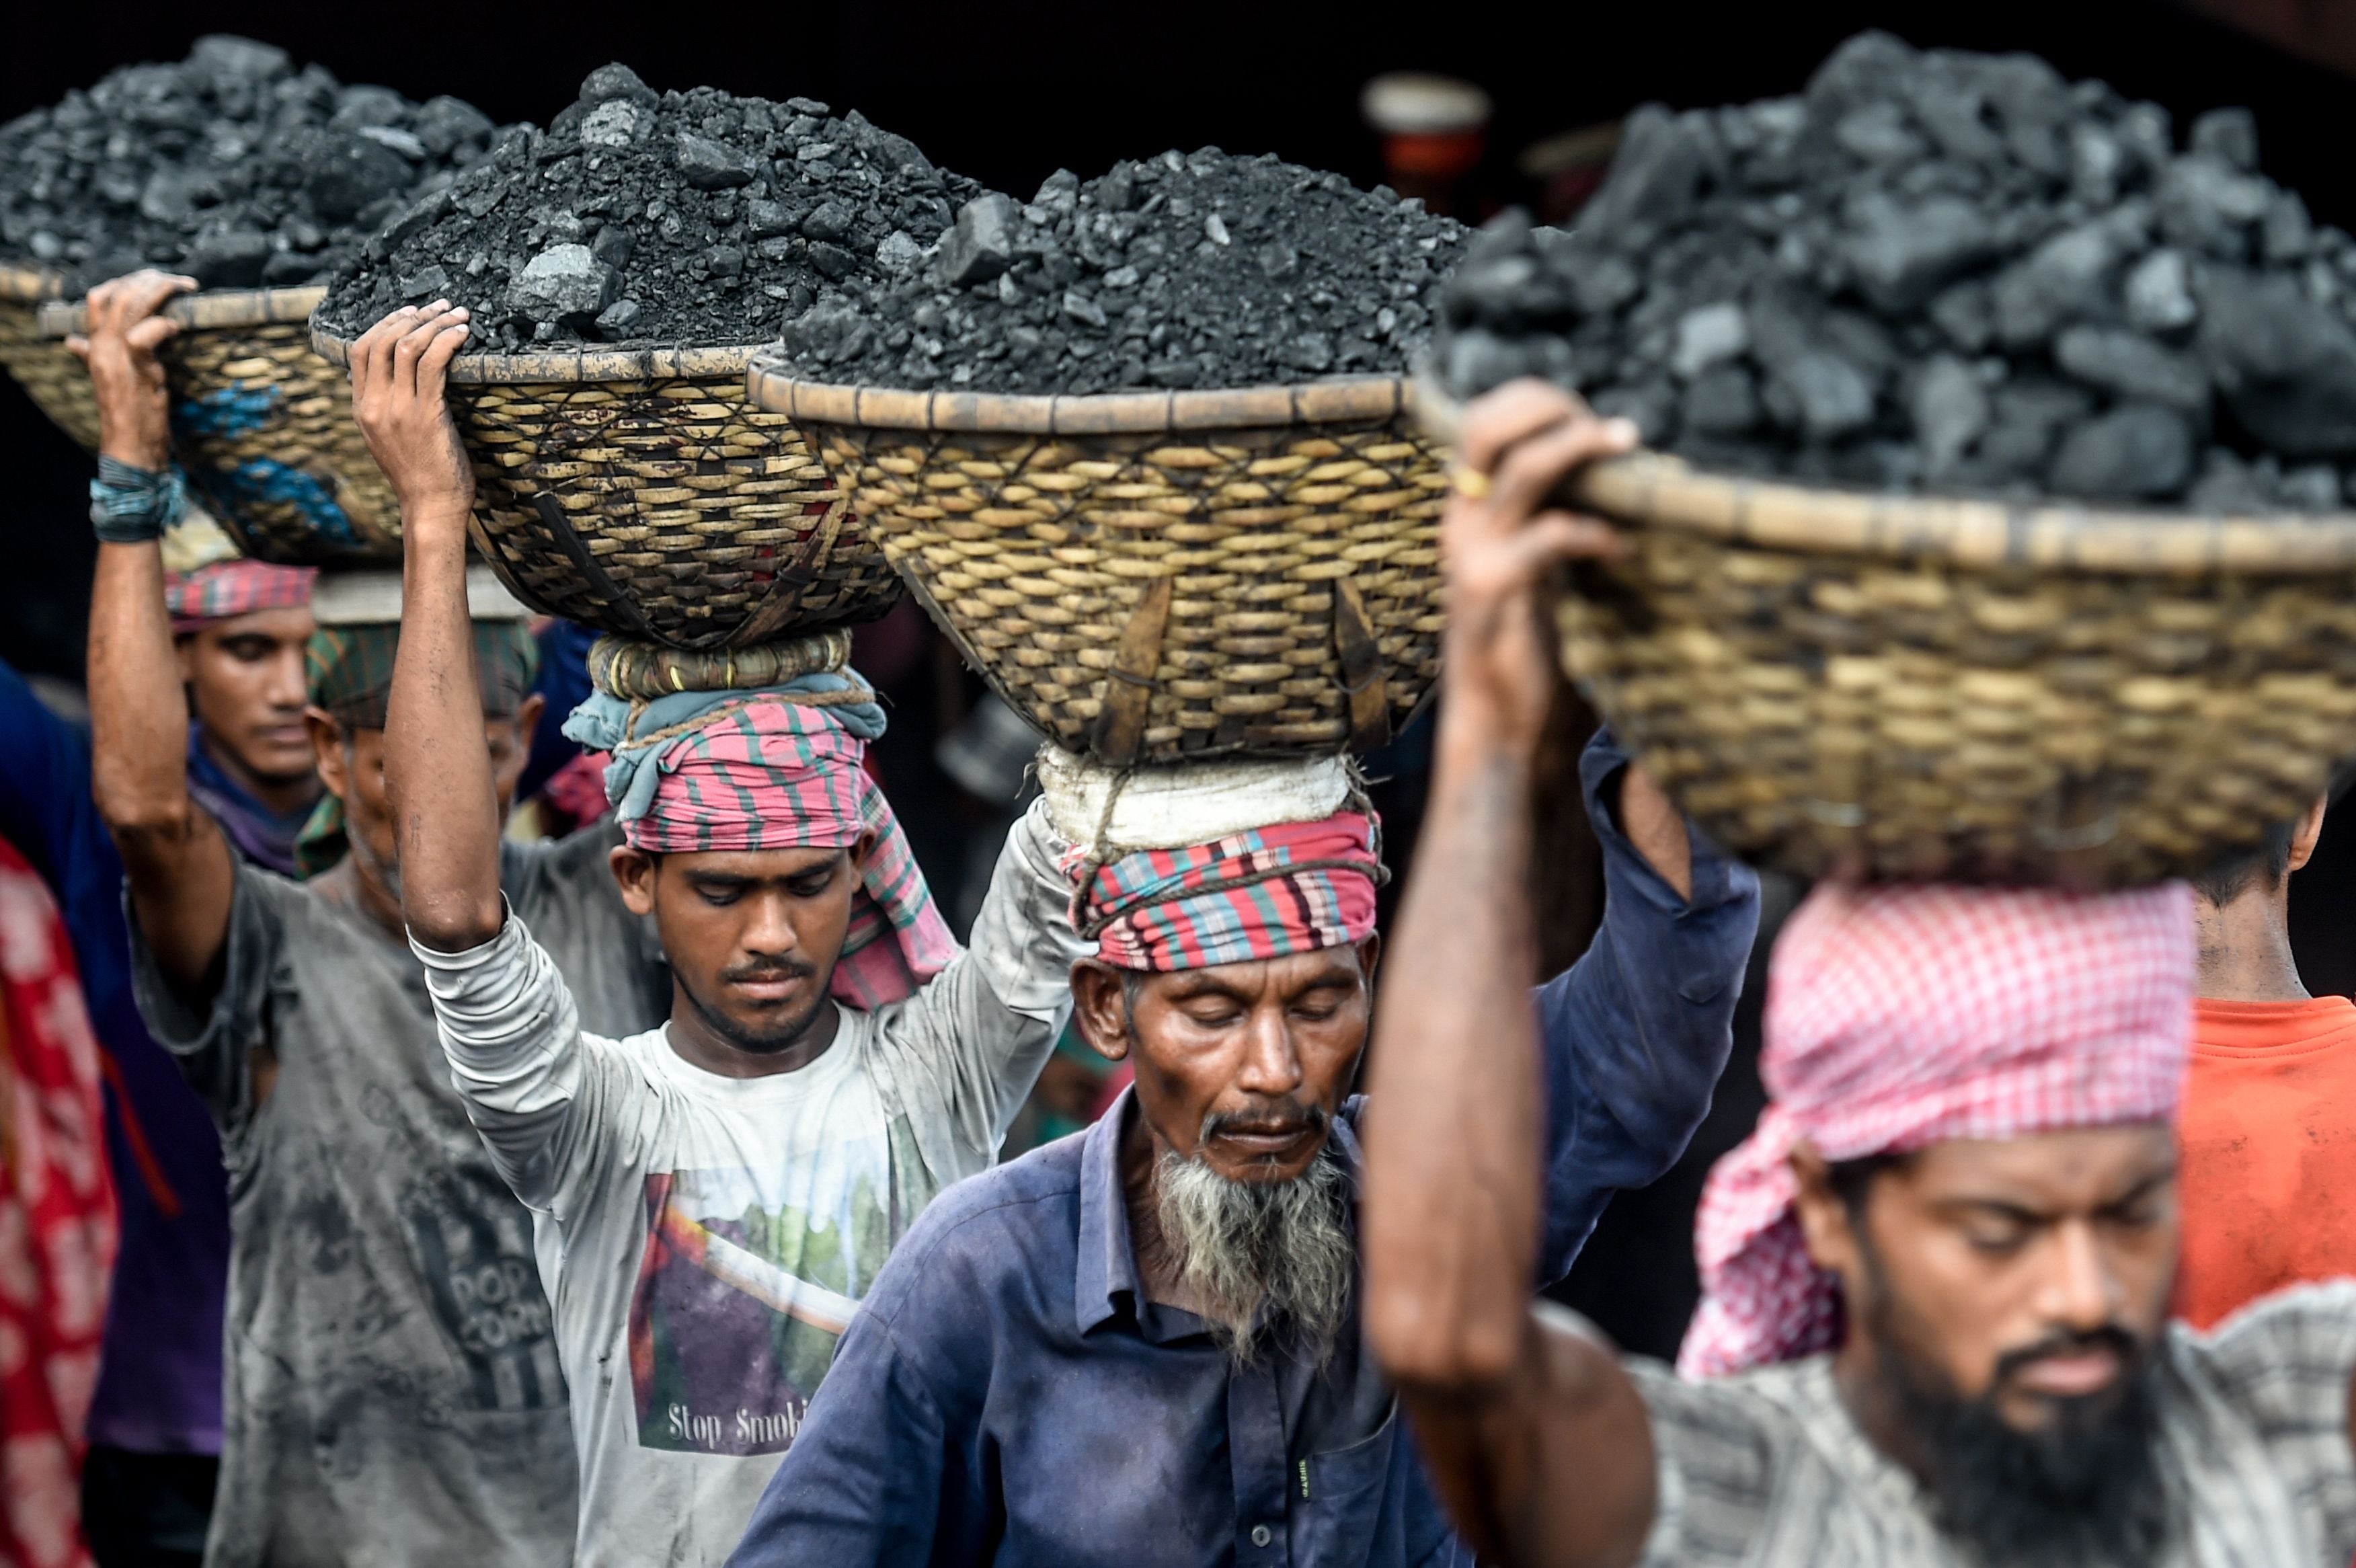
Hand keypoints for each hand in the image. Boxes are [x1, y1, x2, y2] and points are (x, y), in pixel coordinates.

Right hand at [66, 270, 194, 470]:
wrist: (130, 447)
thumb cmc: (127, 414)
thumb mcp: (109, 379)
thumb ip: (91, 357)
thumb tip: (73, 342)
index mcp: (95, 347)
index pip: (97, 298)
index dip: (123, 281)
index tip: (151, 279)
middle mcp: (102, 348)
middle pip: (117, 294)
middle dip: (148, 279)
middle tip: (176, 280)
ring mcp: (118, 358)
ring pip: (131, 306)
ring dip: (161, 291)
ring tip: (185, 288)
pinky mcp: (137, 370)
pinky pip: (145, 336)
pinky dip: (163, 325)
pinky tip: (178, 327)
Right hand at [349, 301, 475, 541]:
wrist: (430, 508)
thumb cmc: (419, 475)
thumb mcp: (388, 438)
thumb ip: (385, 407)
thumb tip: (394, 379)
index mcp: (361, 408)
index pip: (360, 350)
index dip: (384, 323)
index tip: (410, 311)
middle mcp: (374, 405)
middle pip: (382, 340)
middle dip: (412, 315)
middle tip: (439, 306)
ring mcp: (398, 410)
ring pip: (407, 347)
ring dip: (435, 324)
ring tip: (458, 314)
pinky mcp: (425, 416)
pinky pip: (433, 364)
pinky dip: (447, 342)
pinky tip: (463, 334)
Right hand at [1438, 379, 1637, 757]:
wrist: (1502, 728)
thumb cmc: (1532, 649)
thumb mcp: (1542, 570)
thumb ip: (1558, 518)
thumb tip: (1624, 473)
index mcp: (1468, 511)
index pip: (1486, 422)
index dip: (1540, 405)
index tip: (1596, 423)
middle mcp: (1461, 522)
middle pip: (1488, 425)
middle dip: (1551, 408)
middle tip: (1611, 428)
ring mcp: (1473, 554)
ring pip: (1523, 468)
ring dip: (1582, 446)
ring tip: (1629, 443)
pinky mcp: (1496, 590)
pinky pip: (1552, 535)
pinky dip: (1596, 532)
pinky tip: (1623, 552)